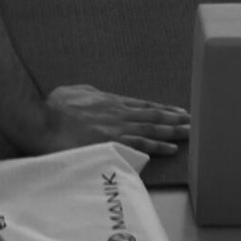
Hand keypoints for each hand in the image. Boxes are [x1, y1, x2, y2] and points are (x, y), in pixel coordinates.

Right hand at [39, 85, 190, 155]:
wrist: (45, 123)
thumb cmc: (55, 108)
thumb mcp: (73, 91)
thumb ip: (89, 93)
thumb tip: (96, 94)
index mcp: (110, 100)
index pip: (143, 105)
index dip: (162, 109)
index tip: (178, 111)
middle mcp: (119, 113)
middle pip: (153, 115)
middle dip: (175, 119)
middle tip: (195, 122)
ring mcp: (118, 129)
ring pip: (152, 129)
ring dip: (173, 131)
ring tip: (191, 133)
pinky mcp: (114, 144)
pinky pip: (141, 145)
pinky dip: (158, 146)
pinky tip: (172, 149)